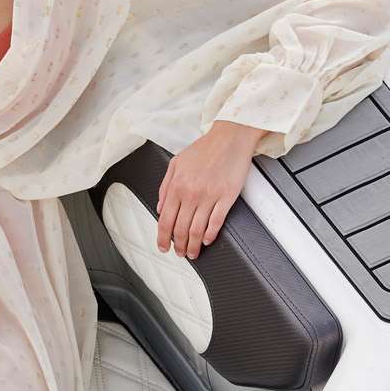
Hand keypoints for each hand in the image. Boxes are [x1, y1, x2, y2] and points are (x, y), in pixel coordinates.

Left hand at [155, 121, 264, 260]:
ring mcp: (209, 196)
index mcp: (177, 186)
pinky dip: (211, 235)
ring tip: (193, 252)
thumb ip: (165, 187)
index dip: (163, 238)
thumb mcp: (175, 164)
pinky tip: (208, 240)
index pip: (165, 220)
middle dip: (178, 246)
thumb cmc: (205, 149)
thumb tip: (159, 207)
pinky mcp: (227, 197)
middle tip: (180, 253)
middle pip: (180, 229)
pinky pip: (216, 222)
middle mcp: (191, 193)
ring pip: (197, 230)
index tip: (163, 246)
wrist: (229, 137)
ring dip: (194, 245)